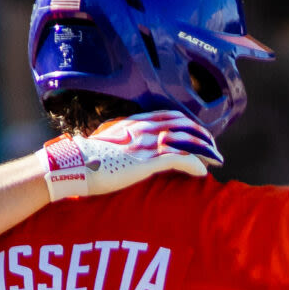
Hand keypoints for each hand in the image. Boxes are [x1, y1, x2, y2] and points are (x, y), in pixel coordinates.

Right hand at [42, 110, 222, 199]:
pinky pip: (178, 160)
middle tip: (215, 149)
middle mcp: (142, 129)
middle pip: (183, 125)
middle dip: (203, 136)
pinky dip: (194, 165)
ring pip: (186, 141)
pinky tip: (203, 173)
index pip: (169, 115)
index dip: (189, 124)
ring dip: (205, 151)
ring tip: (217, 162)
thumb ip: (120, 142)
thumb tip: (125, 150)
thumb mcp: (104, 144)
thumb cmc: (82, 159)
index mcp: (133, 123)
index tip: (200, 134)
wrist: (71, 165)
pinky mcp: (145, 162)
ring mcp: (144, 144)